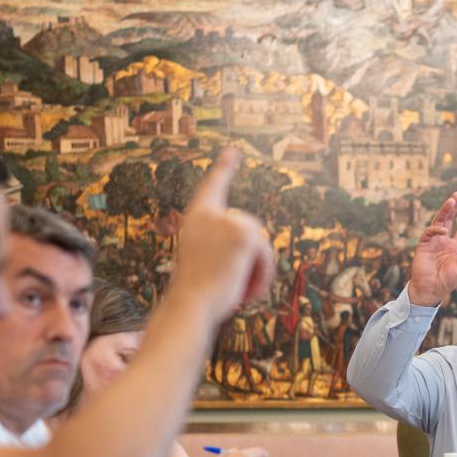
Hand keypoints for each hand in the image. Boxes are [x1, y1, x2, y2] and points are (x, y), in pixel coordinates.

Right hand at [158, 148, 275, 325]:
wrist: (190, 304)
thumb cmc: (196, 294)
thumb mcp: (208, 264)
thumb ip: (225, 247)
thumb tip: (256, 244)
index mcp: (197, 218)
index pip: (213, 188)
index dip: (224, 169)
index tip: (233, 151)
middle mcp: (211, 213)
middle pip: (251, 229)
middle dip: (252, 258)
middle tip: (238, 286)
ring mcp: (228, 220)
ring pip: (260, 244)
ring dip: (257, 270)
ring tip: (240, 291)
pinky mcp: (245, 234)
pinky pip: (266, 255)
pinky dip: (263, 276)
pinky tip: (249, 291)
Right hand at [409, 194, 456, 306]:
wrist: (431, 289)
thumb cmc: (447, 281)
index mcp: (456, 246)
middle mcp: (445, 241)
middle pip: (449, 219)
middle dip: (453, 207)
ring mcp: (434, 241)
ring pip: (439, 221)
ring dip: (445, 210)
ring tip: (452, 200)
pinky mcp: (424, 244)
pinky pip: (430, 232)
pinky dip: (436, 228)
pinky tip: (444, 229)